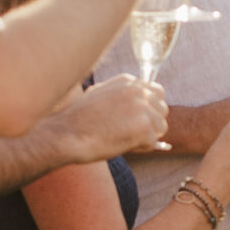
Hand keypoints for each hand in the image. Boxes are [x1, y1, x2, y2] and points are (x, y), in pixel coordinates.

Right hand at [50, 77, 168, 161]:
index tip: (134, 118)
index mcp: (128, 81)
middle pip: (162, 108)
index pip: (156, 92)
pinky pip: (154, 143)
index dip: (148, 108)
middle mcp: (138, 91)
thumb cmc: (78, 120)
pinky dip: (140, 148)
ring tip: (122, 138)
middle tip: (130, 132)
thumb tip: (143, 105)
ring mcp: (142, 108)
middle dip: (151, 123)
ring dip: (147, 137)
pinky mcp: (144, 128)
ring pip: (161, 127)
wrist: (67, 135)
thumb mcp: (98, 95)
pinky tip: (121, 145)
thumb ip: (121, 95)